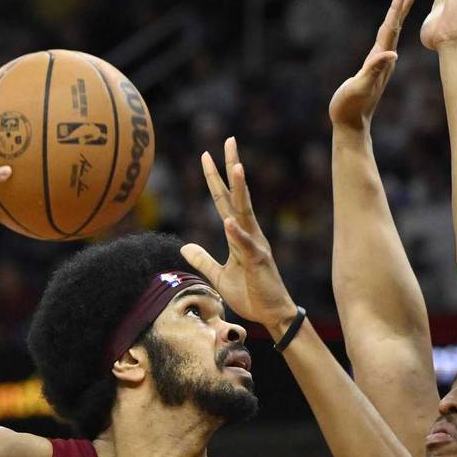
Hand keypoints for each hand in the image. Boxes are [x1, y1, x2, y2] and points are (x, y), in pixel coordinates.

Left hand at [180, 138, 297, 332]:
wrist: (272, 314)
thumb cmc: (251, 293)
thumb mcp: (219, 275)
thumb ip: (203, 259)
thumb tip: (184, 246)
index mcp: (239, 234)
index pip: (224, 200)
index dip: (215, 178)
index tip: (206, 154)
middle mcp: (249, 233)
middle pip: (238, 196)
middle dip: (232, 169)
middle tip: (229, 141)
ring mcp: (256, 246)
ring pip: (246, 213)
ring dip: (241, 191)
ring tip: (236, 168)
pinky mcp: (259, 262)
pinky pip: (246, 245)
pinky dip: (237, 234)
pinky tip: (229, 222)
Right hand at [329, 0, 420, 130]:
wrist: (351, 125)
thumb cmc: (351, 107)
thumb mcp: (361, 88)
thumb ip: (374, 70)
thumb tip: (393, 54)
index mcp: (380, 60)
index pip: (390, 29)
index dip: (397, 9)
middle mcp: (383, 59)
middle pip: (394, 27)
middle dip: (402, 7)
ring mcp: (379, 64)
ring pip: (389, 34)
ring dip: (396, 16)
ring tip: (403, 0)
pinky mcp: (373, 69)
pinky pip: (383, 44)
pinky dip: (388, 30)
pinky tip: (390, 27)